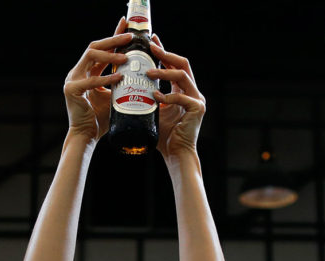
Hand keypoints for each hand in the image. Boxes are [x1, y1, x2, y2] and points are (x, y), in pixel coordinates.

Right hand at [63, 20, 128, 140]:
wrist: (86, 137)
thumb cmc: (100, 119)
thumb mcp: (113, 96)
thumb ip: (120, 83)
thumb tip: (142, 72)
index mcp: (86, 72)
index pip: (100, 49)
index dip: (113, 36)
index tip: (126, 25)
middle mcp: (77, 72)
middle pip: (94, 47)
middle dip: (113, 39)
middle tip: (131, 36)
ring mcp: (72, 80)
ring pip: (91, 57)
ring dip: (110, 55)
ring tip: (126, 57)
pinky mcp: (72, 91)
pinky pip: (92, 81)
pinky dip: (107, 78)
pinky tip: (120, 77)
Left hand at [148, 36, 205, 157]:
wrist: (176, 154)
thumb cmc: (164, 136)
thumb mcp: (154, 111)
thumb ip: (148, 97)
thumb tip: (126, 84)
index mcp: (184, 90)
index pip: (175, 64)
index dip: (164, 51)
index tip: (151, 41)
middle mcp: (193, 92)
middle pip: (182, 64)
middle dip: (166, 53)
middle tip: (150, 47)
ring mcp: (197, 100)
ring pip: (182, 76)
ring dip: (164, 72)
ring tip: (147, 71)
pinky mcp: (197, 110)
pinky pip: (181, 98)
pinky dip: (167, 96)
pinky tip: (155, 97)